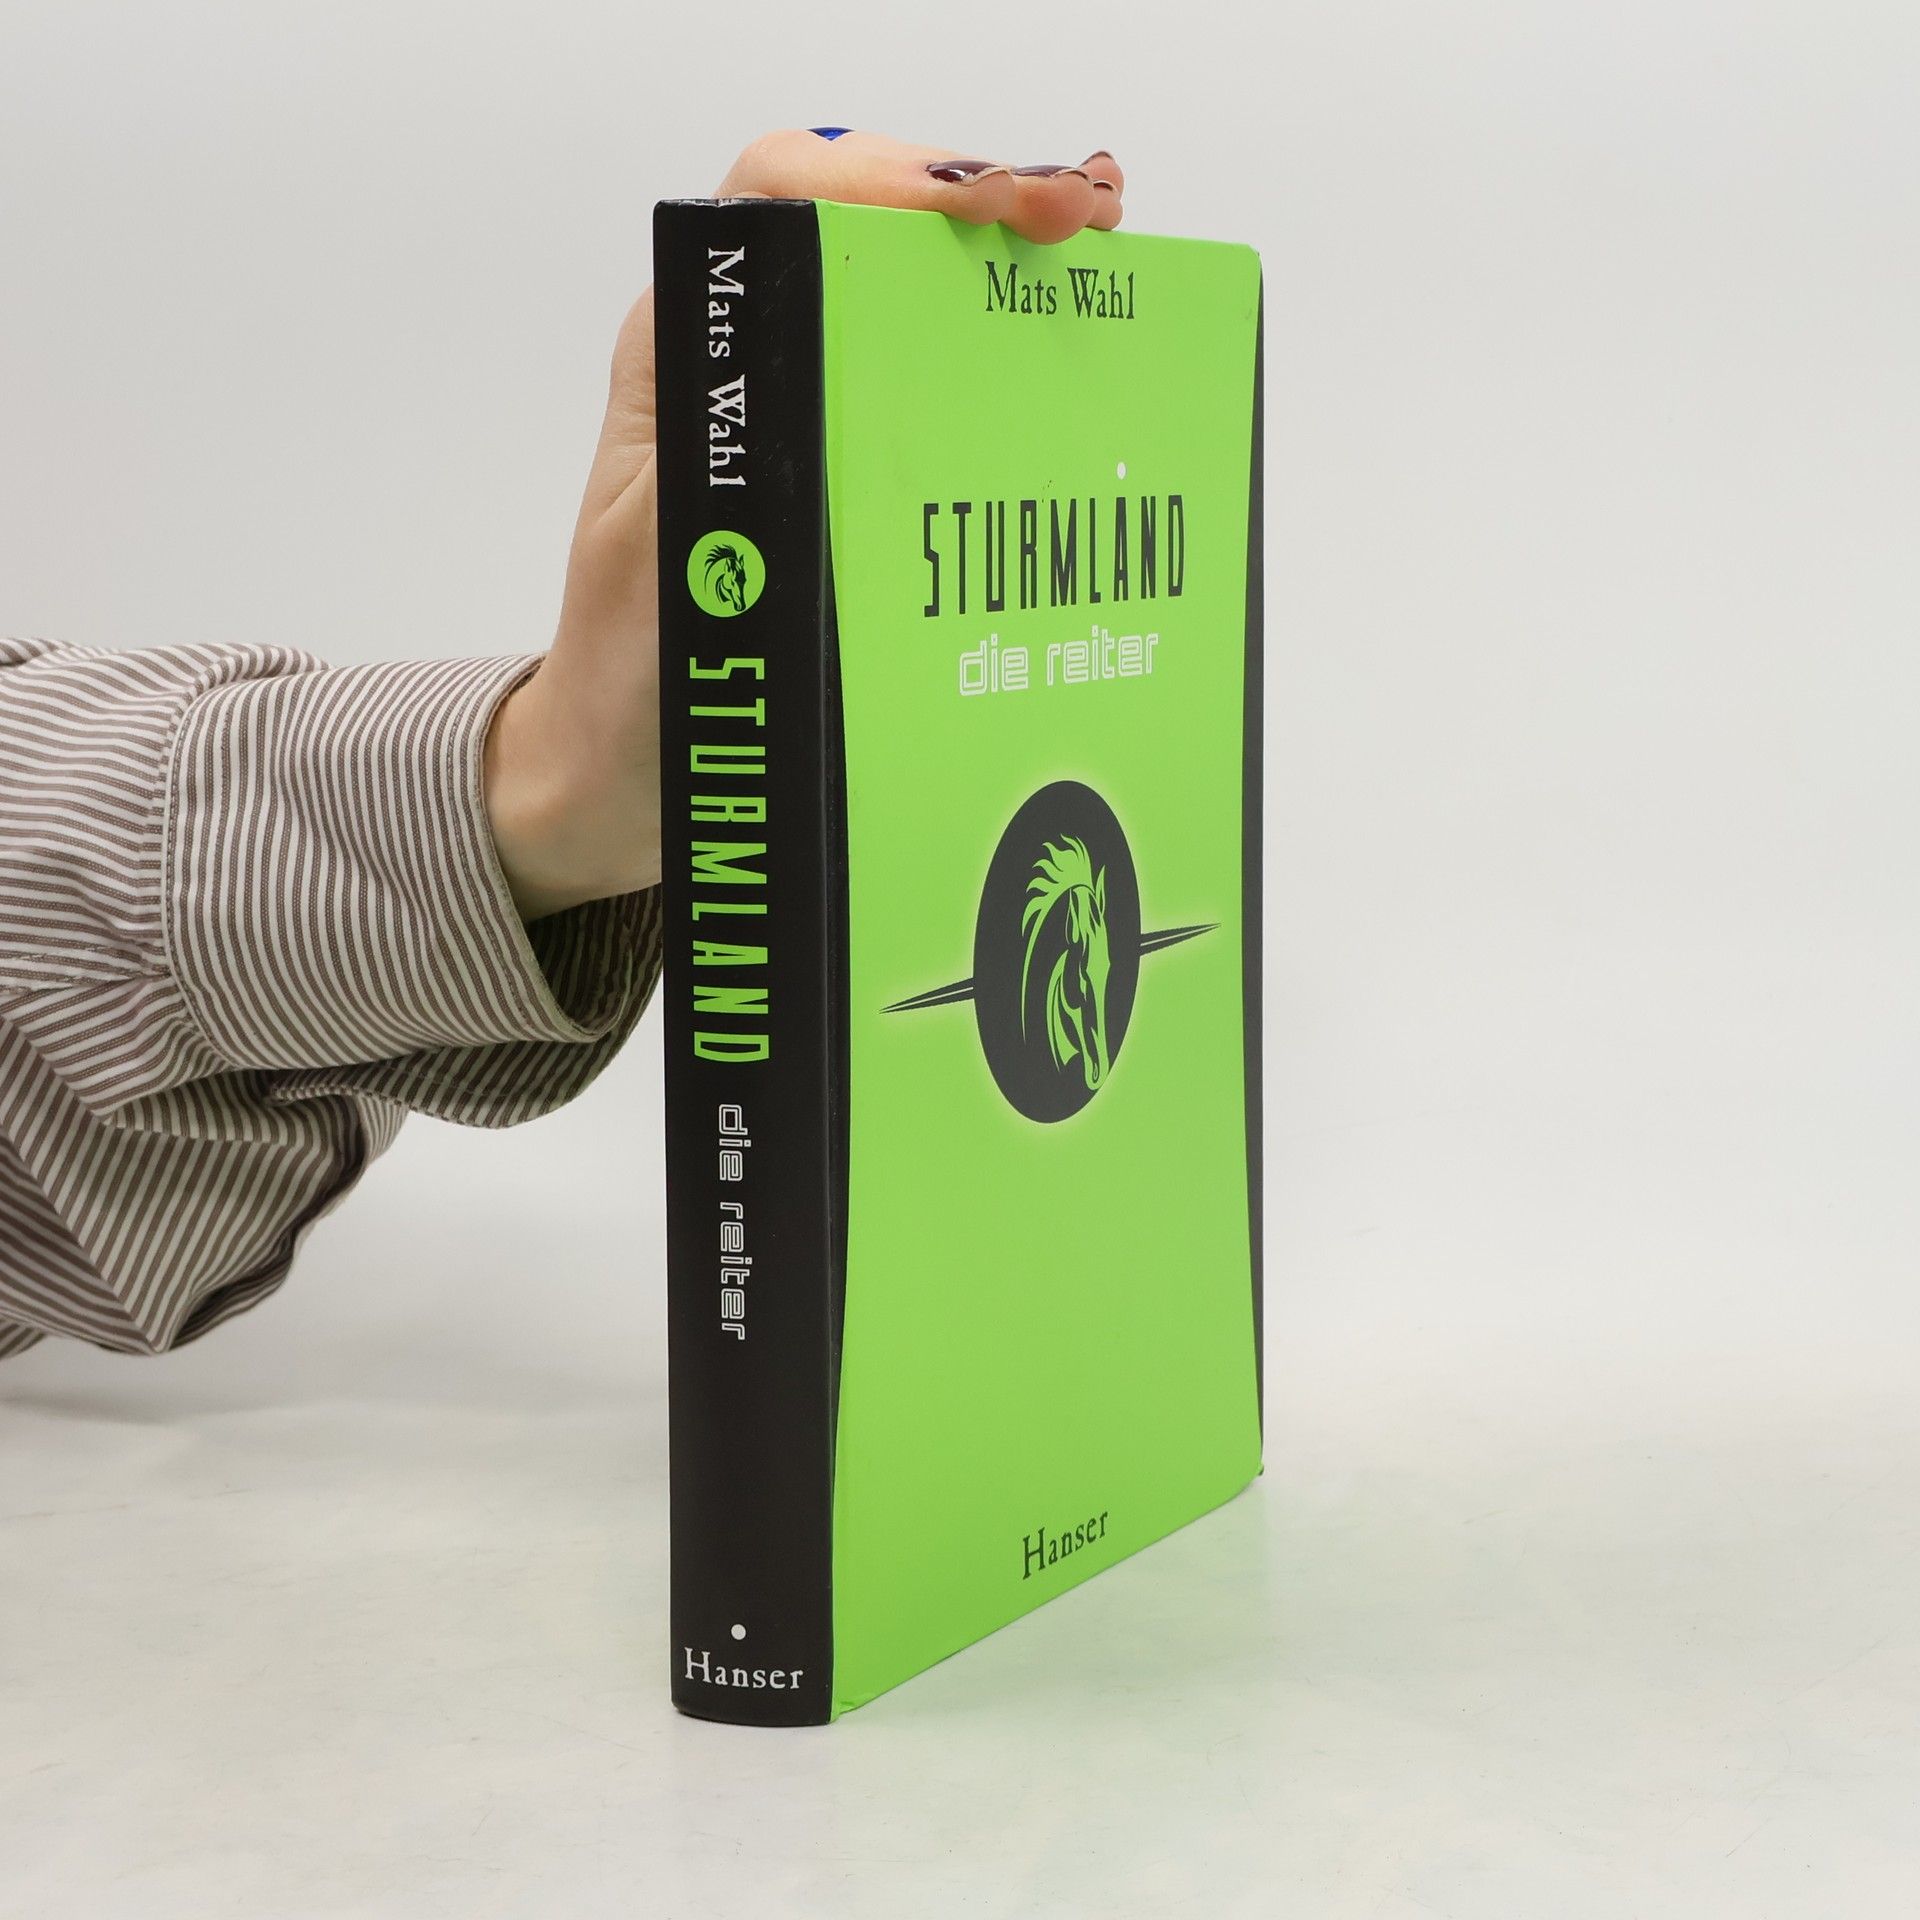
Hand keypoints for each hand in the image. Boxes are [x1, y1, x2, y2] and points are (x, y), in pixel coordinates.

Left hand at [482, 129, 1126, 920]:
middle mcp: (744, 367)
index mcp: (687, 363)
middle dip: (980, 198)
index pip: (781, 200)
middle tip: (1085, 223)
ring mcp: (796, 417)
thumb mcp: (661, 570)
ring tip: (1096, 264)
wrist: (619, 772)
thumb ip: (715, 466)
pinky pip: (920, 383)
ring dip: (1000, 268)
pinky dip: (997, 355)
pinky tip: (1060, 364)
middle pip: (863, 221)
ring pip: (902, 293)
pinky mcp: (834, 475)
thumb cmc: (627, 681)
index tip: (997, 209)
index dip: (892, 175)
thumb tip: (800, 366)